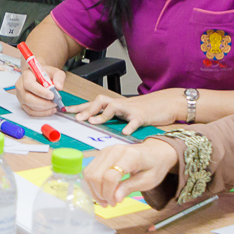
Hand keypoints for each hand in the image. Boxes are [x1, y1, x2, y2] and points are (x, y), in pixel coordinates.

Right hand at [13, 63, 65, 116]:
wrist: (39, 77)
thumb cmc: (45, 74)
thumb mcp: (54, 71)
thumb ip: (59, 77)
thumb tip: (58, 87)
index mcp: (26, 75)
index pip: (29, 84)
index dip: (40, 91)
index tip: (52, 95)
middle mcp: (20, 86)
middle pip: (27, 98)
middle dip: (43, 103)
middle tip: (54, 103)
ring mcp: (20, 96)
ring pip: (29, 106)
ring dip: (43, 109)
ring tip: (54, 106)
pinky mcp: (23, 104)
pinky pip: (31, 111)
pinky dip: (41, 113)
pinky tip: (50, 110)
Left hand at [66, 89, 186, 134]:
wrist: (168, 102)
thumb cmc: (145, 109)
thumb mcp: (125, 113)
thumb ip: (112, 117)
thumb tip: (94, 123)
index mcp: (115, 104)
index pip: (93, 103)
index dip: (79, 107)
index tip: (65, 111)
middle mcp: (121, 104)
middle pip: (101, 100)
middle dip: (88, 109)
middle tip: (78, 118)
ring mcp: (132, 109)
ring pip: (114, 107)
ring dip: (102, 114)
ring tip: (93, 122)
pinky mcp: (143, 115)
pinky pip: (136, 120)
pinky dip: (130, 126)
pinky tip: (125, 133)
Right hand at [83, 140, 178, 205]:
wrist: (155, 151)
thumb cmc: (154, 166)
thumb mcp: (148, 180)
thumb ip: (130, 187)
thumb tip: (116, 199)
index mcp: (130, 156)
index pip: (110, 176)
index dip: (109, 193)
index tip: (114, 203)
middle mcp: (115, 150)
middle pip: (96, 175)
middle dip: (99, 193)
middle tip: (109, 203)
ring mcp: (106, 150)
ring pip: (89, 173)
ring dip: (94, 189)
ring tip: (104, 199)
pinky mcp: (101, 154)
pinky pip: (89, 170)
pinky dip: (92, 183)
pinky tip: (101, 191)